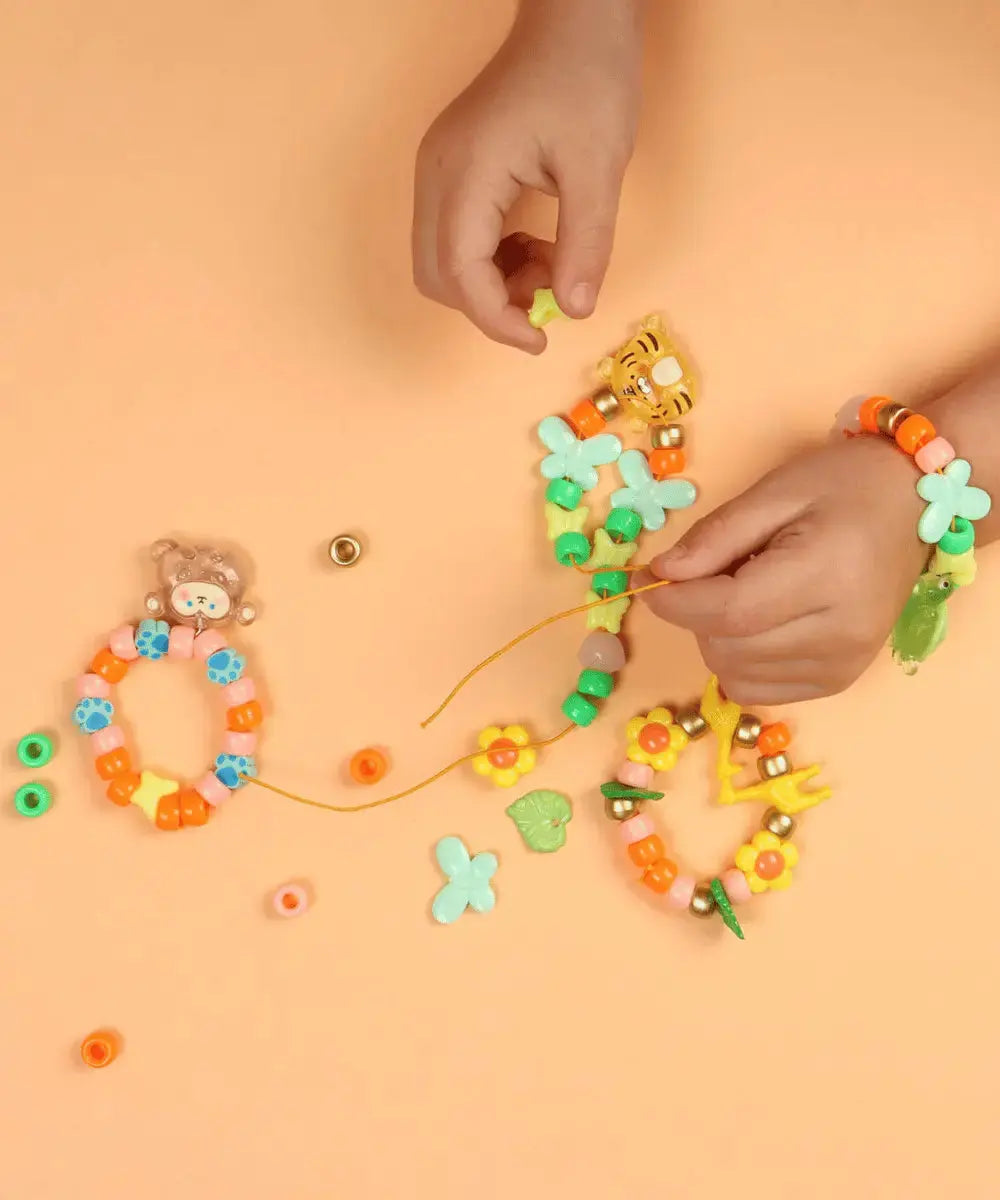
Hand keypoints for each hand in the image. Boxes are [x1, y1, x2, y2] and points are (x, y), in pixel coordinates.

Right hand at [412, 0, 641, 351]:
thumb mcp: (599, 166)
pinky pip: (456, 240)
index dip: (496, 320)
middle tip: (548, 297)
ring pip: (442, 264)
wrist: (574, 21)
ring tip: (550, 263)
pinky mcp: (452, 174)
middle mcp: (437, 175)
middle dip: (490, 305)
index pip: (459, 274)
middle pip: (436, 277)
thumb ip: (586, 244)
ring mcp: (439, 173)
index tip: (540, 338)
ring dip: (493, 285)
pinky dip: (493, 262)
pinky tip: (535, 245)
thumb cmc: (587, 78)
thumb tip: (576, 309)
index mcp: (467, 171)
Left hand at [639, 435, 929, 703]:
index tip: (650, 580)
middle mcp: (841, 633)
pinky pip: (757, 690)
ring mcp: (843, 664)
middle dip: (697, 613)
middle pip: (728, 647)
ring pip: (735, 674)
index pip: (730, 612)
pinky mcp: (839, 681)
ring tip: (747, 590)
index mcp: (827, 576)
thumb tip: (660, 575)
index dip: (676, 601)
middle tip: (715, 570)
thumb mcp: (774, 492)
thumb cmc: (843, 487)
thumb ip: (714, 537)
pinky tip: (759, 623)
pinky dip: (740, 661)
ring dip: (717, 637)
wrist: (915, 504)